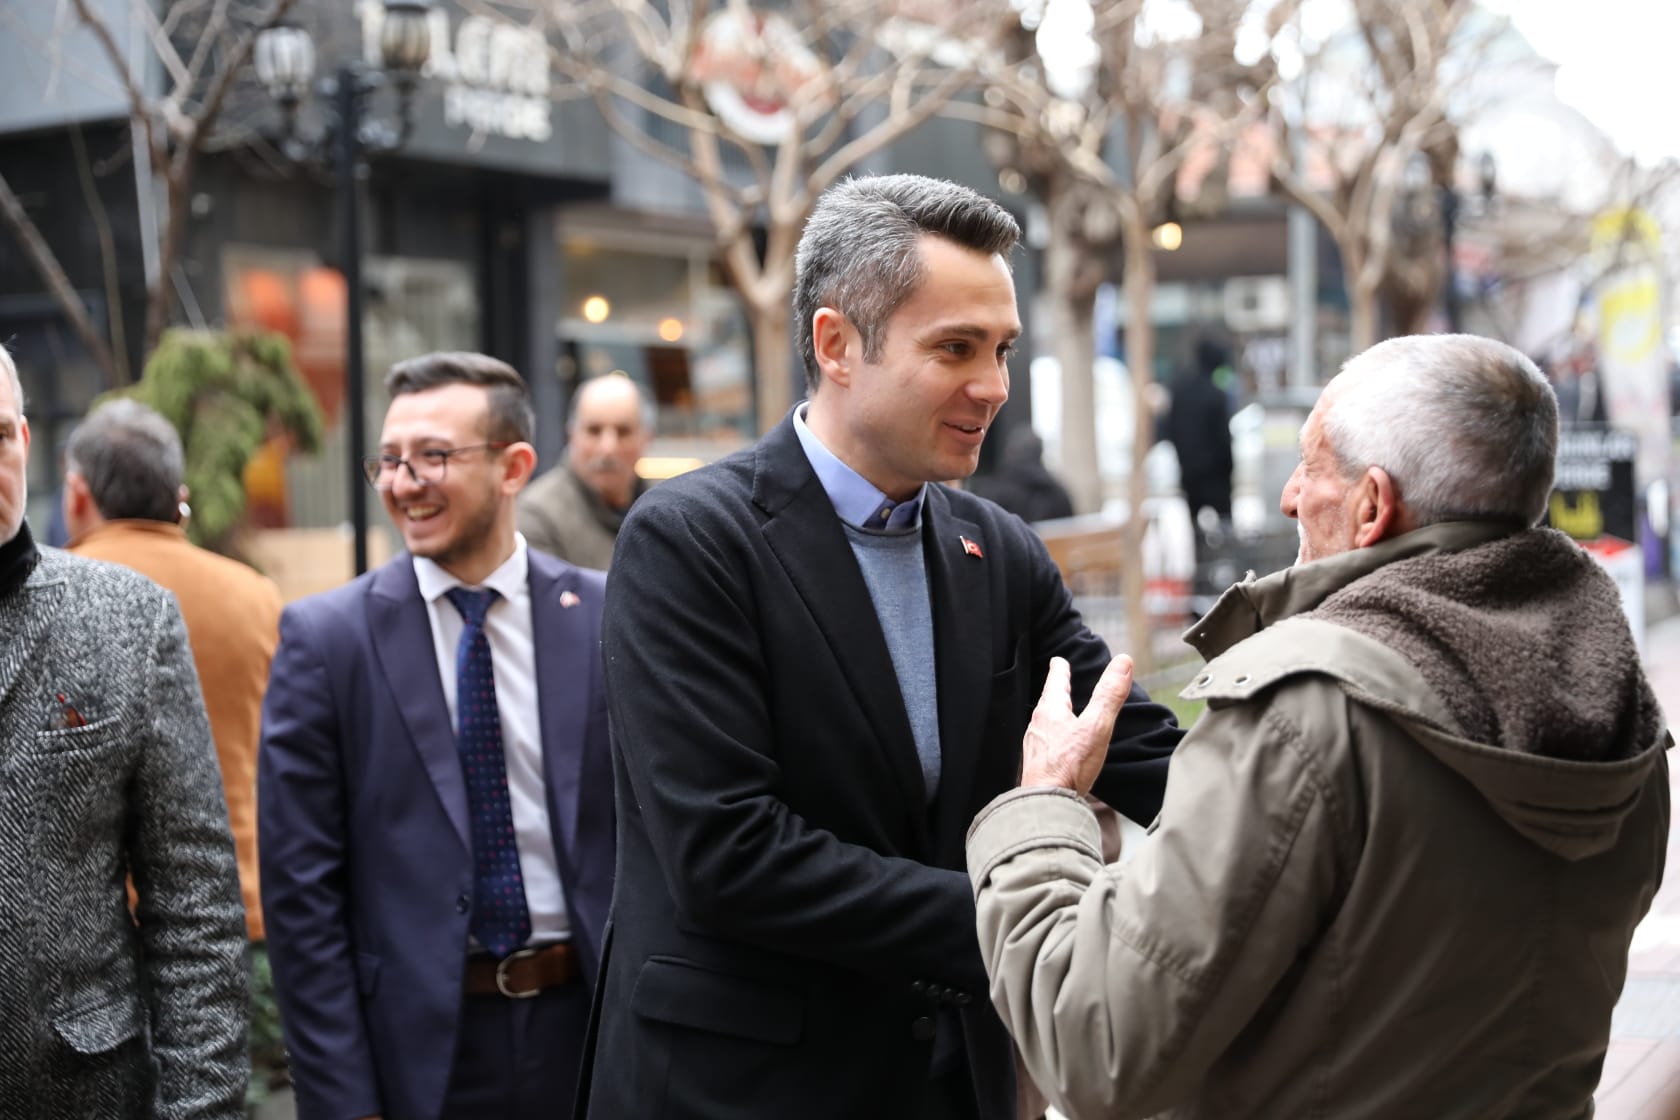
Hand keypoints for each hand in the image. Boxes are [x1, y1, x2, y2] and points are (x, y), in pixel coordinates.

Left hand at [1018, 655, 1133, 794]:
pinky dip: (1052, 737)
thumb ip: (1109, 696)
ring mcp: (1035, 746)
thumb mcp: (1096, 726)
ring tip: (1059, 712)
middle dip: (1055, 690)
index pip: (1056, 682)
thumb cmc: (1069, 766)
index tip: (1059, 661)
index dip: (1059, 670)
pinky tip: (1058, 747)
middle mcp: (1038, 726)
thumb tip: (1123, 662)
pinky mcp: (1037, 765)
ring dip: (1052, 714)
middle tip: (1059, 682)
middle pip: (1047, 702)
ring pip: (1044, 723)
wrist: (1047, 802)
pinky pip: (1044, 744)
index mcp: (1051, 711)